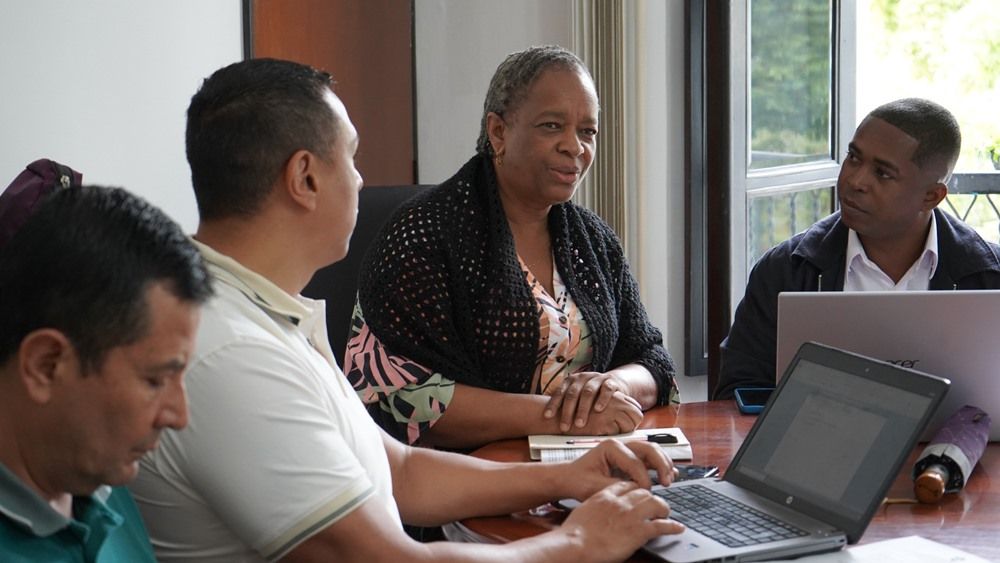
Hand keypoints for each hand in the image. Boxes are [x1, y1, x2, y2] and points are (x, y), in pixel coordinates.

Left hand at [545, 371, 641, 432]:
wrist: (614, 382)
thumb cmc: (592, 394)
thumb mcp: (578, 396)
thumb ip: (567, 405)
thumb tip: (548, 422)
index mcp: (571, 381)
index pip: (559, 392)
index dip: (553, 404)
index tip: (547, 416)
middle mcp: (582, 378)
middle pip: (572, 394)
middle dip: (567, 411)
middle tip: (564, 427)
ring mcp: (597, 379)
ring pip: (588, 392)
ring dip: (583, 409)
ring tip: (580, 424)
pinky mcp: (611, 382)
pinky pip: (606, 389)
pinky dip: (602, 400)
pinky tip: (598, 410)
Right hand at [559, 481, 684, 562]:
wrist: (575, 544)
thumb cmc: (573, 534)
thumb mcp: (583, 513)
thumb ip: (594, 509)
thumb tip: (596, 515)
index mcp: (605, 496)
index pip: (626, 485)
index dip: (635, 489)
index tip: (638, 494)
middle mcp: (620, 502)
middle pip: (644, 492)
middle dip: (651, 498)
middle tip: (655, 505)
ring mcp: (631, 515)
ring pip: (656, 504)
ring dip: (663, 509)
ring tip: (666, 514)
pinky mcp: (639, 531)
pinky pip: (662, 525)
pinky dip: (672, 526)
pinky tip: (678, 528)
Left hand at [563, 439, 677, 500]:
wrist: (570, 479)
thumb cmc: (579, 481)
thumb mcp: (595, 487)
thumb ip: (617, 487)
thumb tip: (637, 490)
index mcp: (611, 447)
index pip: (635, 462)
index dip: (643, 479)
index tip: (645, 494)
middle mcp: (620, 444)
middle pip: (649, 449)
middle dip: (661, 465)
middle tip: (667, 482)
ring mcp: (626, 450)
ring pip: (653, 451)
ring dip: (664, 464)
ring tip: (669, 479)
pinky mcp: (630, 458)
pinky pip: (650, 459)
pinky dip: (661, 466)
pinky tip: (669, 475)